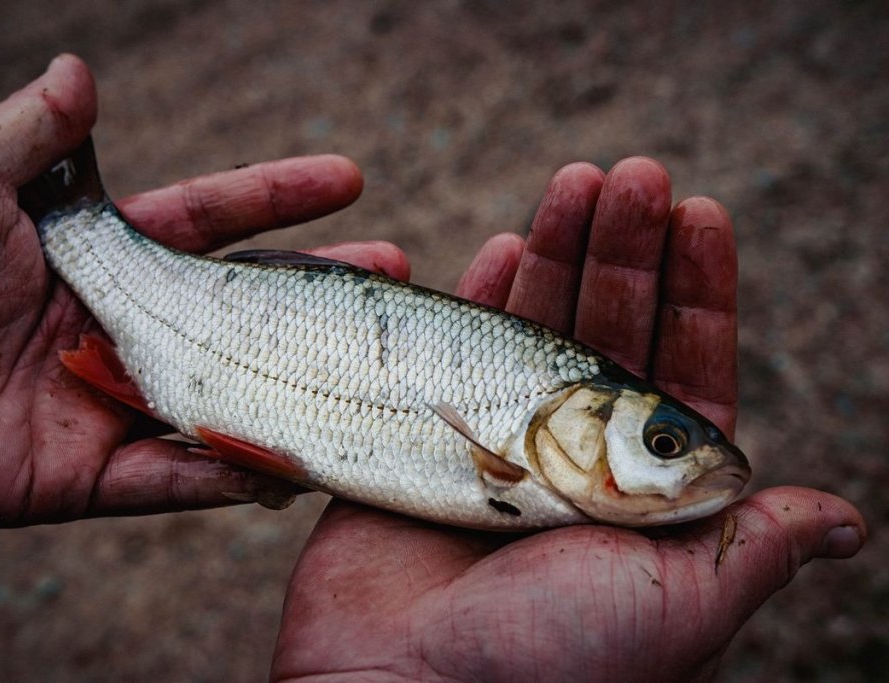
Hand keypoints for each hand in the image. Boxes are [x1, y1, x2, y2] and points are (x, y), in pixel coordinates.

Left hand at [0, 55, 406, 532]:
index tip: (347, 178)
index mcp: (89, 255)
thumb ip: (33, 135)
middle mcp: (112, 328)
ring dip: (299, 388)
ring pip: (222, 398)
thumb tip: (82, 68)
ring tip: (374, 374)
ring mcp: (102, 403)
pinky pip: (174, 480)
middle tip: (394, 277)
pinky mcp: (79, 477)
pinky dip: (234, 476)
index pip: (206, 221)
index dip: (277, 198)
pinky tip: (301, 461)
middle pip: (237, 311)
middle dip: (316, 293)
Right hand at [273, 161, 865, 680]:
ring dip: (557, 251)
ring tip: (577, 181)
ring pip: (535, 327)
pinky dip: (477, 297)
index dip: (699, 290)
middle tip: (635, 174)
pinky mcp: (425, 440)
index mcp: (644, 491)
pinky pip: (453, 354)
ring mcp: (499, 444)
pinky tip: (501, 243)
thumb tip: (847, 523)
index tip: (702, 215)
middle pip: (610, 328)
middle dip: (626, 248)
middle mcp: (576, 458)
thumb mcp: (679, 599)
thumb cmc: (553, 658)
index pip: (686, 367)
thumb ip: (750, 543)